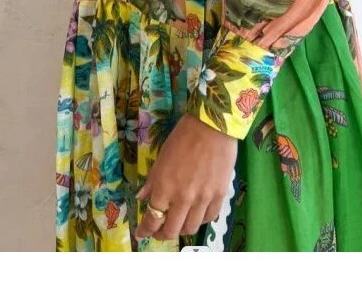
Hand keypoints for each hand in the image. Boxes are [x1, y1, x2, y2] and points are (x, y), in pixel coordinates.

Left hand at [133, 114, 236, 241]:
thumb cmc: (183, 137)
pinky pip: (209, 218)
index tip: (141, 233)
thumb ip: (152, 180)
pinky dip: (200, 220)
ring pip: (191, 228)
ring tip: (178, 222)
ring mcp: (203, 199)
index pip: (152, 219)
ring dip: (181, 229)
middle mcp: (183, 198)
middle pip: (171, 230)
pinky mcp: (219, 195)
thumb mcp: (162, 157)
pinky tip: (196, 214)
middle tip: (158, 231)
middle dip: (161, 234)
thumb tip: (142, 197)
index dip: (145, 230)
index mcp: (165, 187)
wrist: (212, 126)